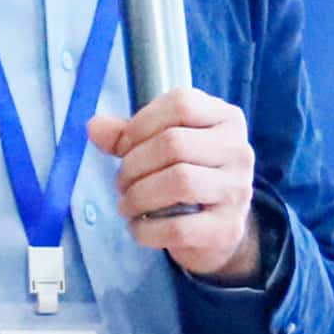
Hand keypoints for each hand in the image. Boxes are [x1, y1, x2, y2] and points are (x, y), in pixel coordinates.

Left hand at [88, 88, 261, 282]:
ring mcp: (237, 190)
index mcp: (226, 118)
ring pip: (180, 181)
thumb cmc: (187, 174)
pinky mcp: (227, 229)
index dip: (141, 124)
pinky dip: (147, 229)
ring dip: (139, 195)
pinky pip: (179, 227)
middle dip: (134, 164)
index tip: (123, 147)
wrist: (218, 227)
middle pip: (175, 143)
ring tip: (126, 203)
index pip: (182, 104)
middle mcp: (239, 150)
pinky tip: (137, 227)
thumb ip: (128, 134)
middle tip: (121, 182)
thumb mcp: (162, 146)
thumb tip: (94, 127)